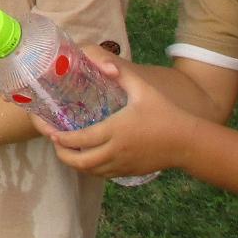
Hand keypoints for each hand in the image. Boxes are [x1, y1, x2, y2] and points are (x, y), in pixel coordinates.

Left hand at [45, 58, 184, 179]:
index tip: (50, 131)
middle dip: (63, 154)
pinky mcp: (128, 172)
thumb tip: (107, 63)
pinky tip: (87, 157)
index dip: (61, 138)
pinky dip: (90, 169)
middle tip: (55, 142)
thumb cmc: (165, 113)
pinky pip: (102, 174)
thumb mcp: (143, 90)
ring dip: (74, 163)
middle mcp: (115, 151)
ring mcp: (122, 164)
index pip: (80, 140)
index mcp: (115, 130)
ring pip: (90, 171)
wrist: (187, 142)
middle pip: (80, 161)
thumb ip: (123, 75)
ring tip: (66, 150)